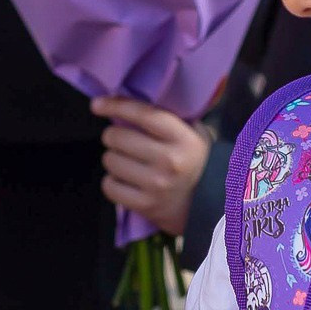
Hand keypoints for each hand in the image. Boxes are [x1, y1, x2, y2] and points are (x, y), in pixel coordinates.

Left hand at [94, 97, 210, 237]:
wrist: (212, 203)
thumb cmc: (195, 161)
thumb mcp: (193, 133)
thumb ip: (167, 117)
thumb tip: (127, 103)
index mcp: (183, 138)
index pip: (143, 114)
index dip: (116, 106)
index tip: (97, 104)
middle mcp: (170, 160)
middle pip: (118, 137)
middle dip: (113, 136)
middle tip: (120, 140)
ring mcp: (156, 185)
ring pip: (110, 161)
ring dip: (113, 159)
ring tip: (126, 162)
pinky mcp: (145, 205)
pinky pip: (109, 186)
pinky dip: (112, 182)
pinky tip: (125, 180)